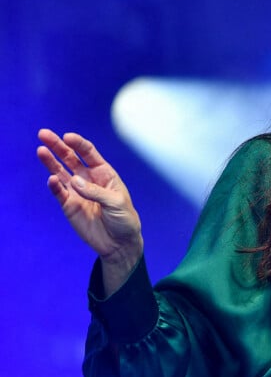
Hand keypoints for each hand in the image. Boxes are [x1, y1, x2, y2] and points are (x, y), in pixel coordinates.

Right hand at [37, 129, 143, 293]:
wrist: (119, 243)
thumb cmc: (124, 218)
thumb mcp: (116, 202)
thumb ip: (96, 192)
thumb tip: (75, 181)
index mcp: (104, 173)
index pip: (89, 153)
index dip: (78, 143)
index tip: (67, 136)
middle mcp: (88, 179)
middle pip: (70, 158)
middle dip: (58, 146)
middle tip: (43, 134)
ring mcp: (77, 191)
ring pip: (60, 173)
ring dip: (50, 162)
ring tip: (41, 150)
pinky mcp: (69, 206)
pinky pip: (60, 193)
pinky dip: (54, 186)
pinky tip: (51, 179)